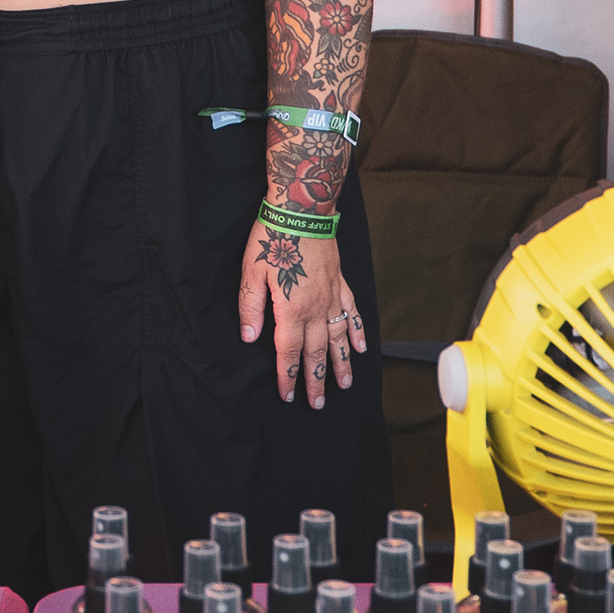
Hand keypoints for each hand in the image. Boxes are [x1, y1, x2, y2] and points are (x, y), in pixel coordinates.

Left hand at [237, 221, 364, 408]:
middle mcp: (316, 309)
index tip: (289, 395)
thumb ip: (251, 308)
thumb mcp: (251, 274)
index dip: (288, 375)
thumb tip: (250, 338)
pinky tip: (363, 347)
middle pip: (317, 352)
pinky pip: (353, 314)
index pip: (290, 352)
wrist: (302, 209)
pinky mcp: (341, 283)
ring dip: (342, 363)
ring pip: (340, 339)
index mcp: (292, 310)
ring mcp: (333, 297)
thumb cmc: (272, 239)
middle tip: (318, 403)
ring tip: (345, 384)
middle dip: (317, 380)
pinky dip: (359, 332)